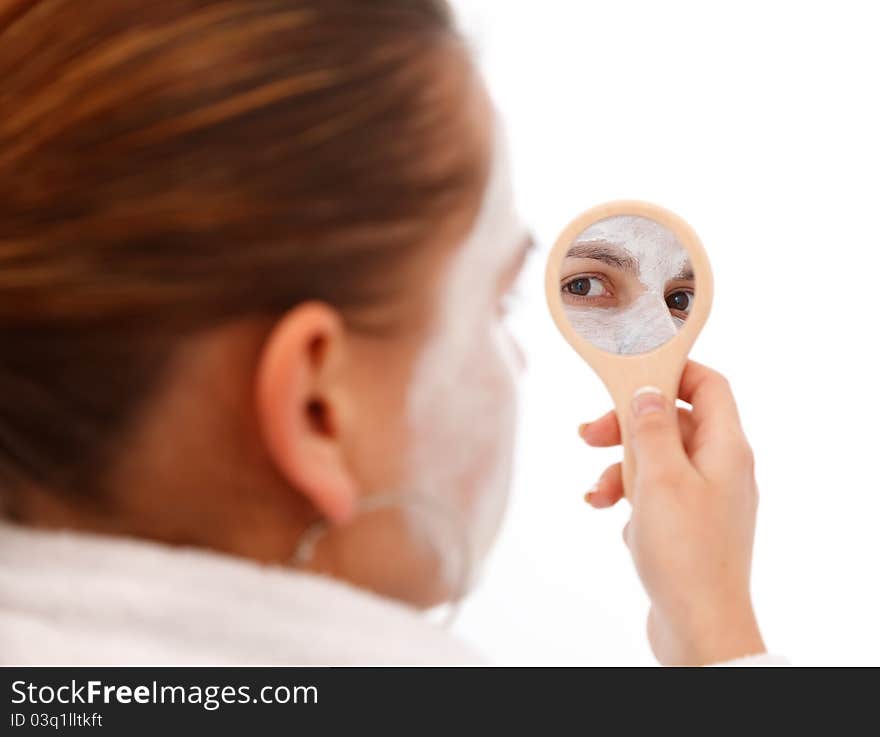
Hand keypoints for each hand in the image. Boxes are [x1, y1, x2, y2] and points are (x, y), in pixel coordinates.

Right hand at [579, 360, 765, 665]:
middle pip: (672, 422)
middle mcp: (721, 468)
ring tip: (596, 494)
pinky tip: (615, 520)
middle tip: (588, 435)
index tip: (628, 374)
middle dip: (626, 426)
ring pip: (657, 460)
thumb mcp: (660, 478)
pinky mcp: (688, 526)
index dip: (671, 371)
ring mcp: (706, 498)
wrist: (699, 627)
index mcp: (726, 449)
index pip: (708, 385)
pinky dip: (630, 498)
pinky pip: (655, 493)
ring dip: (620, 468)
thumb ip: (652, 428)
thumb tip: (649, 392)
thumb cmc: (684, 552)